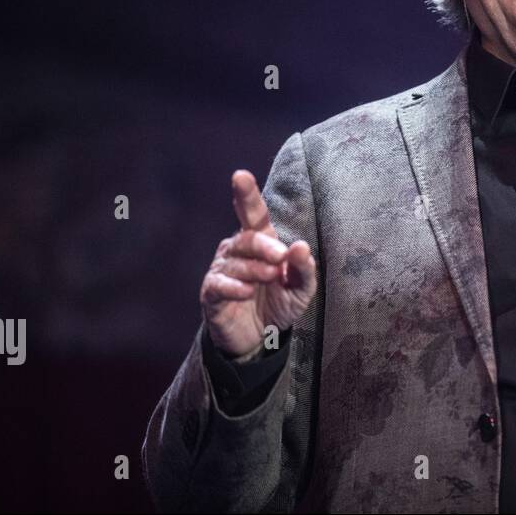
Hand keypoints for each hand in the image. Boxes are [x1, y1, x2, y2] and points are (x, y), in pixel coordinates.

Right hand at [199, 170, 317, 358]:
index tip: (240, 176)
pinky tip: (246, 292)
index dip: (246, 195)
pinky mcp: (211, 292)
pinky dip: (234, 286)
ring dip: (256, 270)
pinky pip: (219, 283)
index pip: (253, 214)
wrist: (259, 339)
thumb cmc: (279, 303)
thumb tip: (300, 247)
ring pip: (236, 261)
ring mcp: (222, 270)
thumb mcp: (301, 288)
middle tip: (280, 259)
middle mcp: (238, 250)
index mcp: (261, 241)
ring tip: (270, 280)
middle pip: (248, 238)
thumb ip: (304, 268)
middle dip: (265, 246)